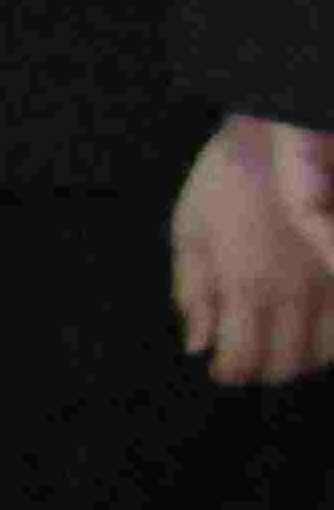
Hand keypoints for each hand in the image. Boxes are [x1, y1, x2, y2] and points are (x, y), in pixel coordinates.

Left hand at [172, 114, 333, 387]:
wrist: (278, 135)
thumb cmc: (223, 181)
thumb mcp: (189, 230)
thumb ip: (193, 290)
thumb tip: (196, 344)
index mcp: (244, 286)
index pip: (243, 359)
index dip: (229, 373)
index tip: (218, 369)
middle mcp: (292, 295)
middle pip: (284, 365)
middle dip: (259, 371)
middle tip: (242, 358)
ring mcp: (326, 287)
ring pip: (321, 355)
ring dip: (295, 360)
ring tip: (273, 346)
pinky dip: (326, 343)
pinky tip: (308, 332)